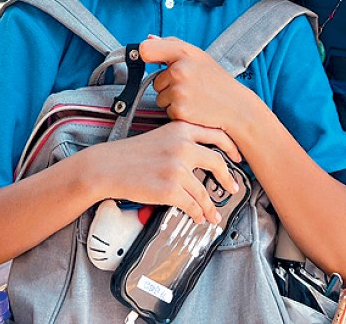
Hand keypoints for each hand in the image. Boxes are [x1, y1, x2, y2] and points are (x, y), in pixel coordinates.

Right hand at [93, 120, 241, 224]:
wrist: (108, 166)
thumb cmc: (131, 153)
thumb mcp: (159, 136)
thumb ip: (182, 141)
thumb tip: (202, 156)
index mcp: (181, 129)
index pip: (216, 135)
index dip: (231, 147)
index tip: (237, 157)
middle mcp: (182, 146)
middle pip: (217, 163)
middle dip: (228, 179)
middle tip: (232, 188)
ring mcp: (177, 168)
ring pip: (204, 191)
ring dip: (210, 206)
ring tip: (214, 214)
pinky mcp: (170, 189)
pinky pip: (192, 205)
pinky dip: (198, 213)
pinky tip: (198, 217)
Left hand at [140, 35, 254, 134]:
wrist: (236, 107)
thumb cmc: (217, 81)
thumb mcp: (199, 56)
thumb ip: (171, 45)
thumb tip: (148, 39)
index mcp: (184, 53)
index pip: (146, 50)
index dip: (145, 55)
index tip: (149, 60)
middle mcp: (179, 71)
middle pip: (155, 80)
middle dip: (169, 85)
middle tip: (191, 86)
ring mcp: (178, 91)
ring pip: (160, 97)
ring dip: (172, 100)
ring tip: (193, 97)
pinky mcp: (179, 111)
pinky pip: (167, 111)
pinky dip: (178, 112)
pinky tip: (194, 108)